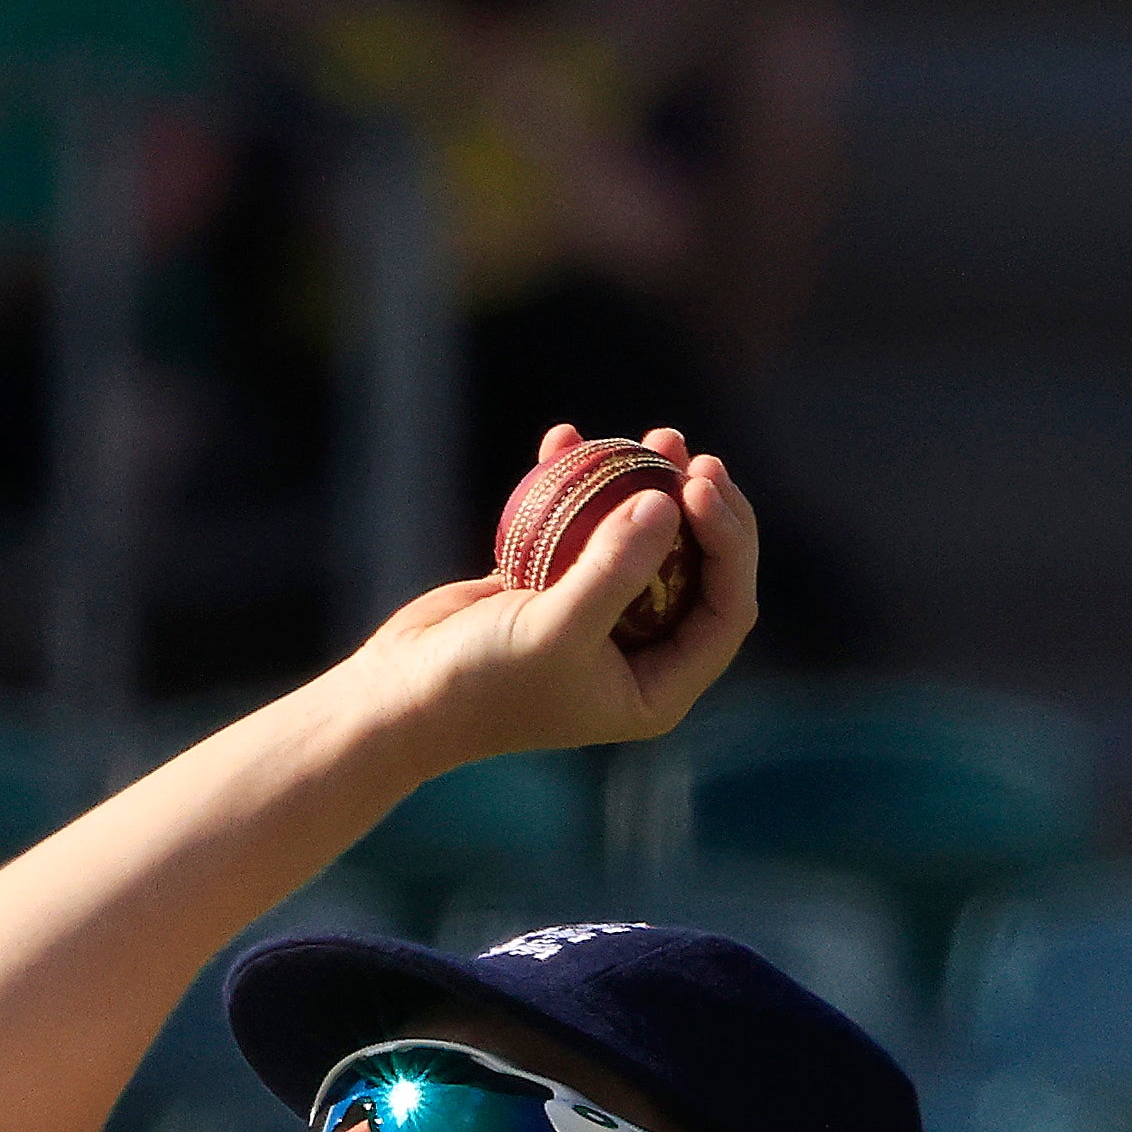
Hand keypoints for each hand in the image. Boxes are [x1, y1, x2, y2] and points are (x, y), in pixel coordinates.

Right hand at [349, 427, 759, 767]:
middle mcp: (641, 655)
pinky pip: (583, 529)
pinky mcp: (554, 589)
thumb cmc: (483, 681)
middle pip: (700, 569)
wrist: (402, 694)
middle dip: (704, 509)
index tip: (696, 486)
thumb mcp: (555, 629)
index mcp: (660, 687)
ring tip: (656, 436)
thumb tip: (666, 500)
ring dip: (652, 486)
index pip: (726, 608)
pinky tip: (566, 437)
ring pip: (649, 542)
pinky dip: (578, 487)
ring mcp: (600, 620)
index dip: (729, 543)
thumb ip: (615, 569)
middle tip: (690, 456)